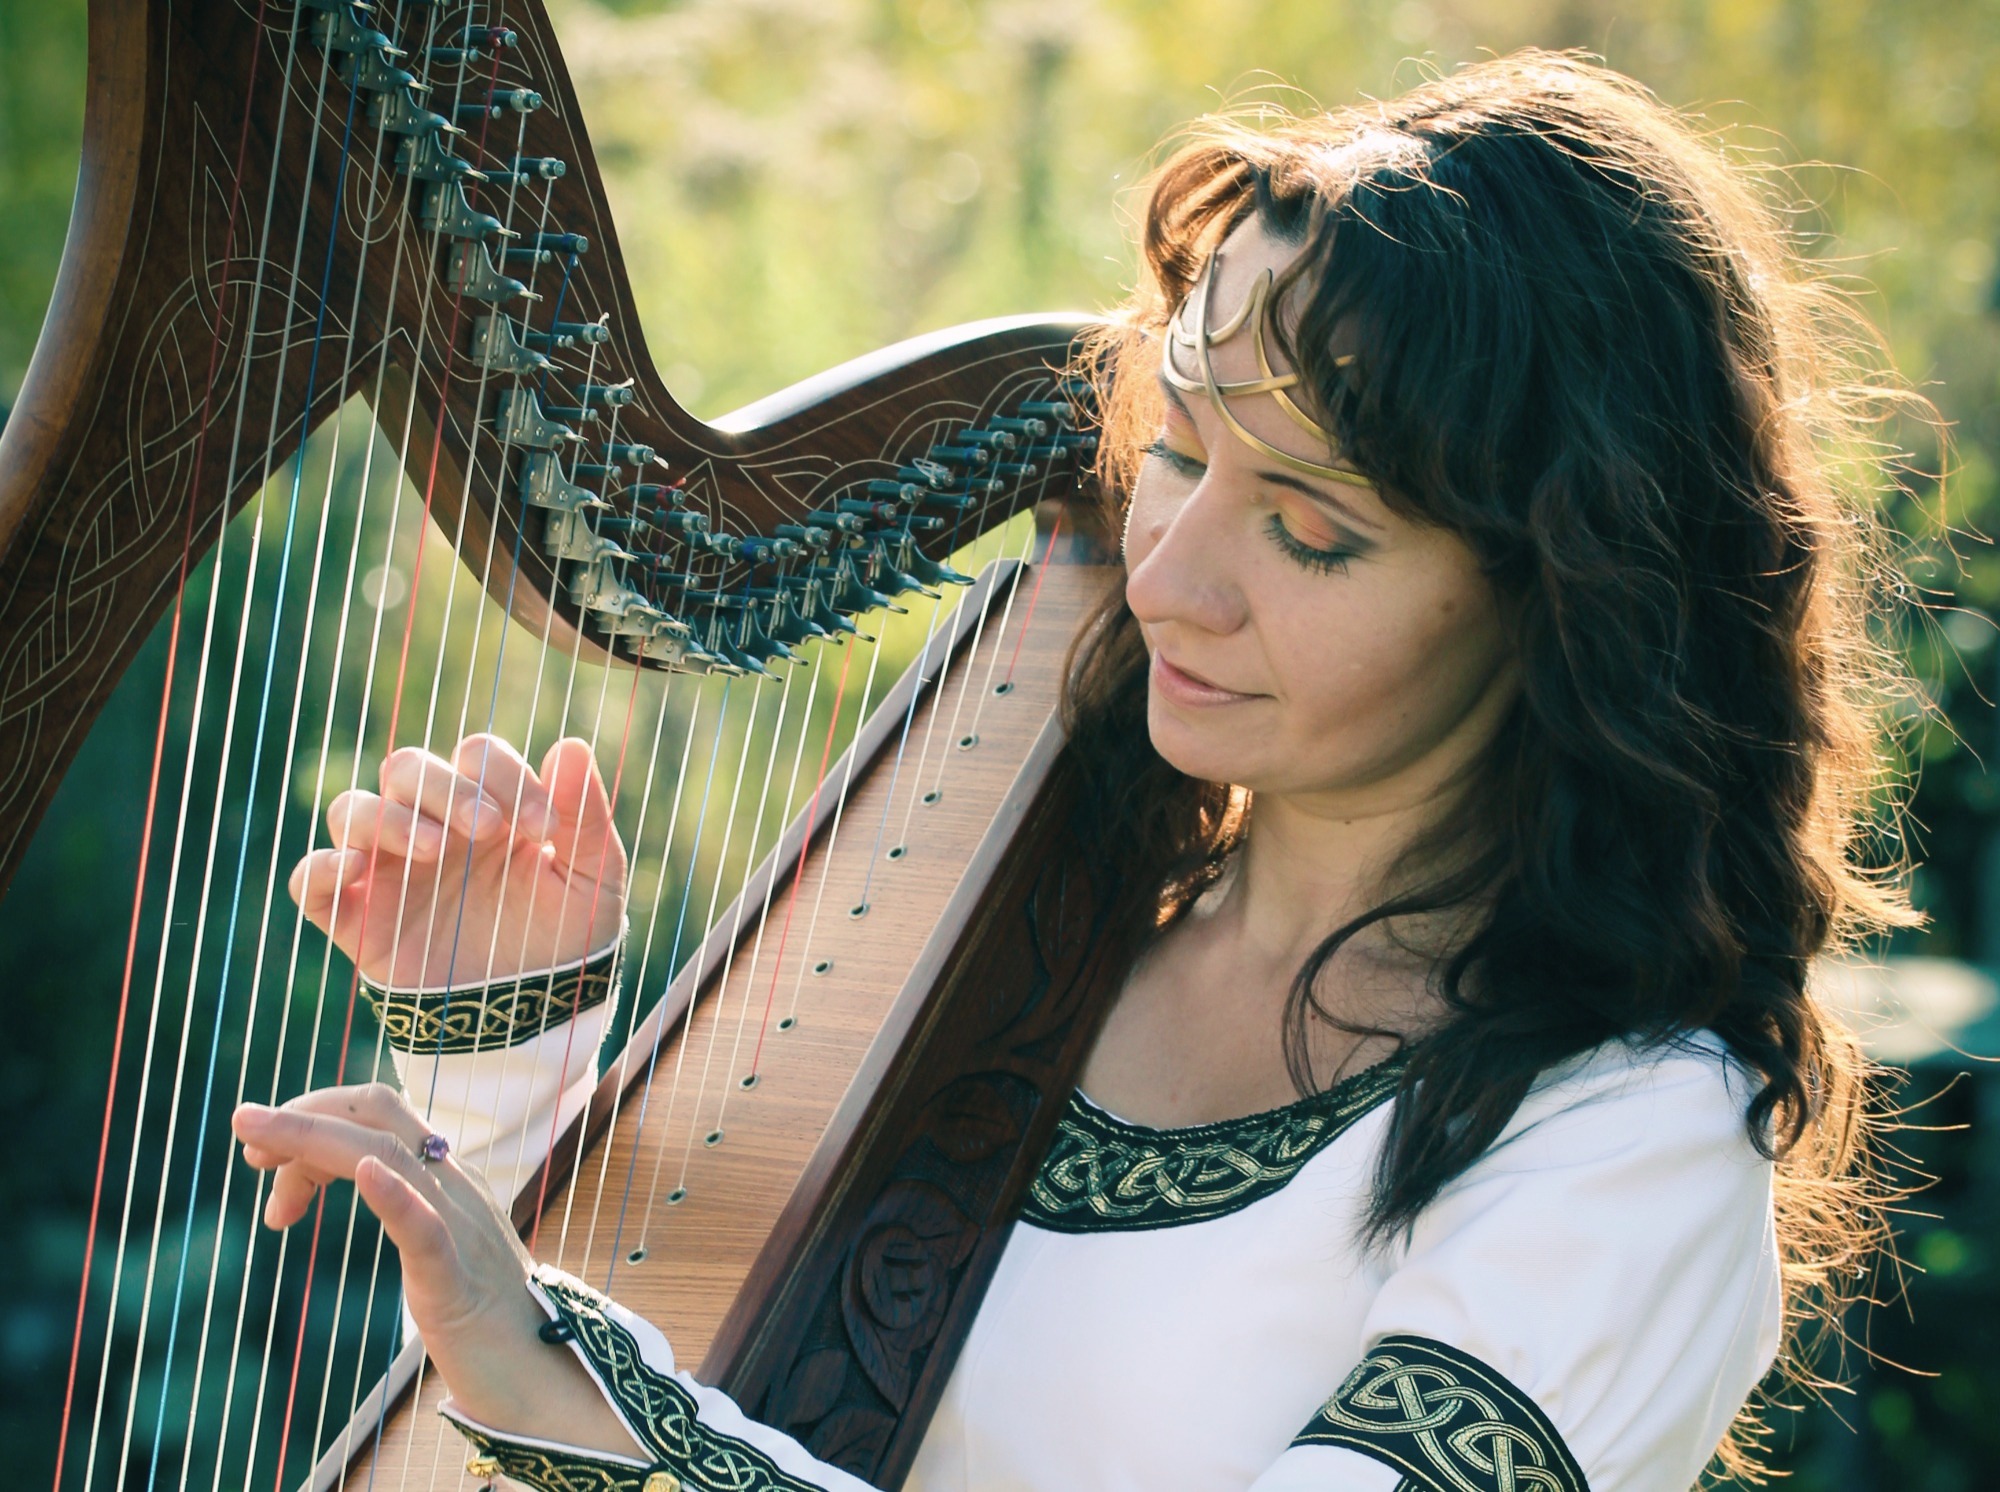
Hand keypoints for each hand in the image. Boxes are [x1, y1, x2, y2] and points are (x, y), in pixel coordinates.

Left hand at [233, 1083, 639, 1453]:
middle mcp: (454, 1186)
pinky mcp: (454, 1280)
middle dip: (302, 1114)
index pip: (379, 1113)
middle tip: (245, 1145)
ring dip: (313, 1138)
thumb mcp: (439, 1245)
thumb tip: (363, 1175)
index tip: (262, 1155)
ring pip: (387, 1155)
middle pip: (377, 1114)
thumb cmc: (486, 1318)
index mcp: (447, 1177)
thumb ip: (409, 1207)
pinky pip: (425, 1227)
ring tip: (254, 1146)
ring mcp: (458, 1227)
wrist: (542, 1371)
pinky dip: (393, 1194)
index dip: (314, 1116)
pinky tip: (363, 1174)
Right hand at [290, 734, 626, 988]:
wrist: (534, 1017)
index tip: (544, 826)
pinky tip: (352, 870)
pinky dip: (320, 869)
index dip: (506, 776)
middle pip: (409, 768)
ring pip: (353, 810)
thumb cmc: (565, 940)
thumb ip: (584, 816)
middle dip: (447, 789)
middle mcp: (432, 826)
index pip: (477, 755)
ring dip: (388, 819)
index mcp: (488, 806)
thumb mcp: (591, 881)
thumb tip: (570, 745)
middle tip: (487, 828)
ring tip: (433, 851)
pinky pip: (311, 880)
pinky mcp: (358, 918)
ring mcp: (389, 870)